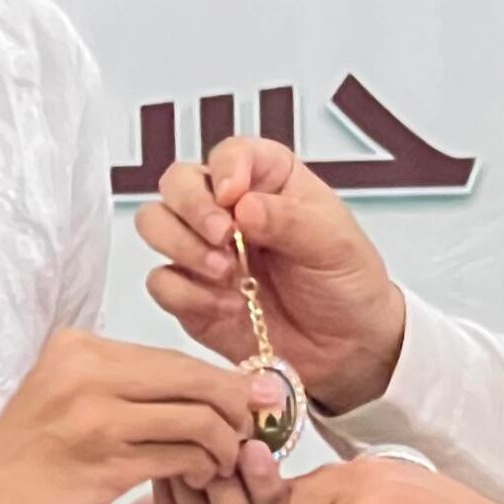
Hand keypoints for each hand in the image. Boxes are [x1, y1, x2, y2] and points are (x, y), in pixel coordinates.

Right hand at [0, 333, 265, 503]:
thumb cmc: (26, 457)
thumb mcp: (70, 397)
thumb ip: (129, 386)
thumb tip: (211, 385)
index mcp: (79, 348)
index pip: (173, 356)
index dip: (222, 378)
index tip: (253, 397)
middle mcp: (87, 372)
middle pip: (192, 377)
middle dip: (237, 404)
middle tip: (254, 430)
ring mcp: (95, 417)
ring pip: (196, 416)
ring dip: (224, 443)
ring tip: (223, 461)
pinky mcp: (104, 463)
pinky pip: (181, 456)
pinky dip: (205, 466)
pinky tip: (203, 478)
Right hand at [138, 141, 408, 415]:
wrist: (347, 349)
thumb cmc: (348, 284)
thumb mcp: (334, 245)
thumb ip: (289, 220)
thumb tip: (244, 205)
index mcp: (269, 180)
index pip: (231, 153)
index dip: (225, 169)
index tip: (234, 196)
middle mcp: (229, 209)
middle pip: (178, 182)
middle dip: (193, 207)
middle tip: (224, 237)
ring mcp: (205, 250)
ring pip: (156, 223)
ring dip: (182, 246)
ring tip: (226, 273)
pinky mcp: (191, 293)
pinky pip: (161, 282)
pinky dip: (187, 293)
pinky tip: (226, 304)